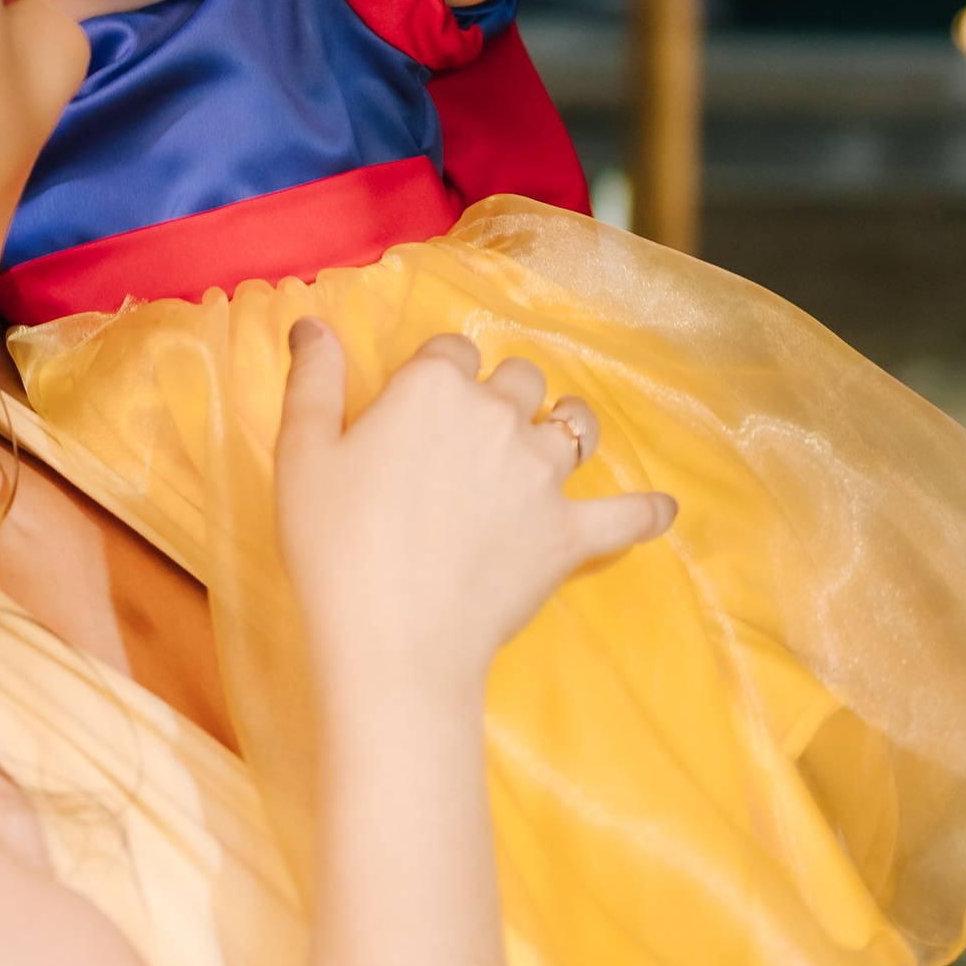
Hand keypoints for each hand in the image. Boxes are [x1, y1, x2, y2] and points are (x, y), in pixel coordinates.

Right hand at [275, 325, 672, 710]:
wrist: (393, 640)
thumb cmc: (336, 548)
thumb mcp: (303, 457)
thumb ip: (313, 382)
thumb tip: (313, 325)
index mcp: (434, 389)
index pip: (450, 350)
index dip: (438, 371)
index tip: (421, 401)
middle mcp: (498, 416)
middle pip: (519, 378)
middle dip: (502, 393)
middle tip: (476, 433)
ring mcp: (542, 475)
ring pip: (576, 426)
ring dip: (567, 426)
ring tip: (555, 442)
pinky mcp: (570, 533)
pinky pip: (627, 514)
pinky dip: (646, 512)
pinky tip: (662, 509)